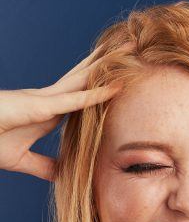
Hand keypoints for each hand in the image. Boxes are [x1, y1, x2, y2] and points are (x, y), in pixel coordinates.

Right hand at [0, 45, 128, 181]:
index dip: (100, 84)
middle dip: (107, 64)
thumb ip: (45, 166)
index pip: (81, 95)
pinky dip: (93, 94)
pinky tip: (113, 87)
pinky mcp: (37, 107)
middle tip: (132, 47)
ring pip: (83, 81)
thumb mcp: (24, 160)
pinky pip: (71, 100)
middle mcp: (49, 100)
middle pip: (85, 79)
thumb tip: (64, 174)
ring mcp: (44, 100)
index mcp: (48, 112)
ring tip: (130, 50)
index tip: (121, 76)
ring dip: (107, 68)